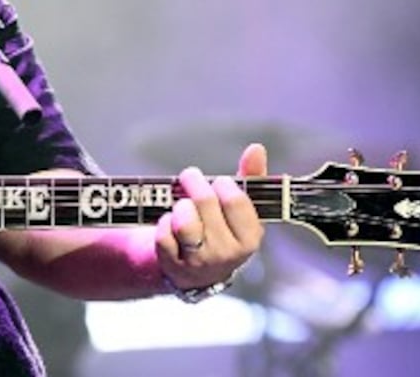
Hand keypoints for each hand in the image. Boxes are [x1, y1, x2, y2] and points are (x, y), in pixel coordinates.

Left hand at [154, 143, 266, 289]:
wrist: (198, 271)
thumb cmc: (222, 230)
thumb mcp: (240, 210)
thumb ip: (250, 179)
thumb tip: (256, 148)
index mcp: (249, 239)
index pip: (235, 200)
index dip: (222, 184)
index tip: (218, 182)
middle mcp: (226, 254)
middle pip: (205, 203)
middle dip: (194, 183)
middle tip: (190, 177)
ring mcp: (199, 262)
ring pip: (183, 221)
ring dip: (180, 205)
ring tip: (183, 204)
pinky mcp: (173, 265)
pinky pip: (162, 233)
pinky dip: (164, 222)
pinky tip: (170, 223)